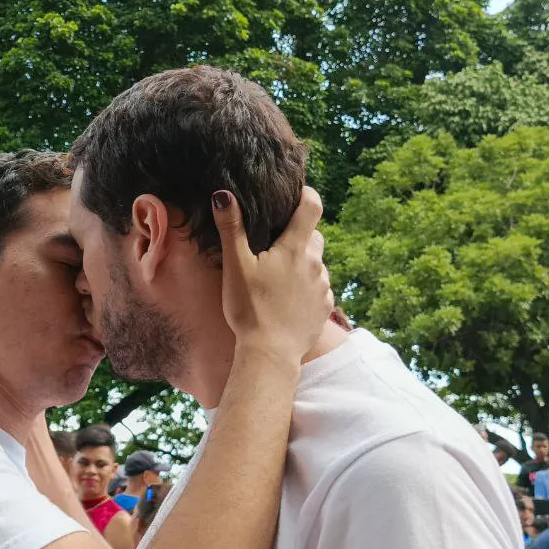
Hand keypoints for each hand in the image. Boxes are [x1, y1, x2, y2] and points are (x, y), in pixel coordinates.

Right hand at [212, 186, 331, 362]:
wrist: (270, 354)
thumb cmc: (250, 309)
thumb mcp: (235, 266)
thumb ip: (231, 229)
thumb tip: (223, 195)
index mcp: (295, 248)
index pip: (312, 206)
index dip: (306, 195)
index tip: (296, 195)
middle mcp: (315, 263)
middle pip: (314, 236)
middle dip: (299, 236)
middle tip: (274, 247)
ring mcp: (322, 286)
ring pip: (316, 263)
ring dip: (302, 264)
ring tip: (278, 279)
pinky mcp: (324, 308)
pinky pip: (319, 288)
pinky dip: (307, 288)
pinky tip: (287, 300)